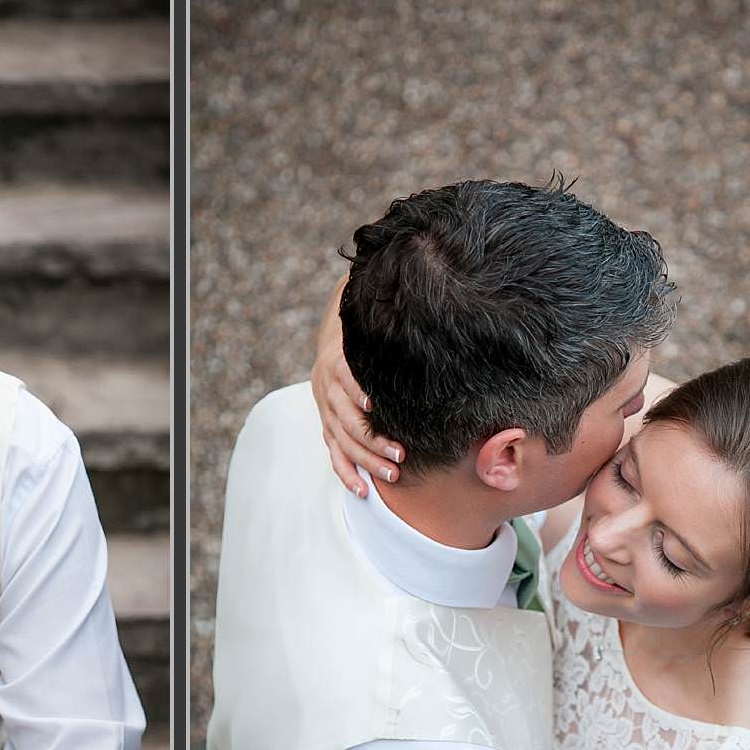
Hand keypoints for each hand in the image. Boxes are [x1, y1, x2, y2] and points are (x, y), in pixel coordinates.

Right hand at [309, 270, 404, 495]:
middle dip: (372, 437)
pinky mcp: (327, 422)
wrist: (339, 331)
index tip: (375, 405)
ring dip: (365, 458)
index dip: (357, 390)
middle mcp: (327, 384)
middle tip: (400, 455)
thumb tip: (424, 258)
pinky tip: (362, 490)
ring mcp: (325, 406)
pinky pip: (333, 452)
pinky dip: (346, 472)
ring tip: (392, 474)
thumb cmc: (371, 323)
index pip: (345, 375)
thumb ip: (395, 297)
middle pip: (346, 415)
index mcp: (337, 358)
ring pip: (341, 438)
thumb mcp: (377, 309)